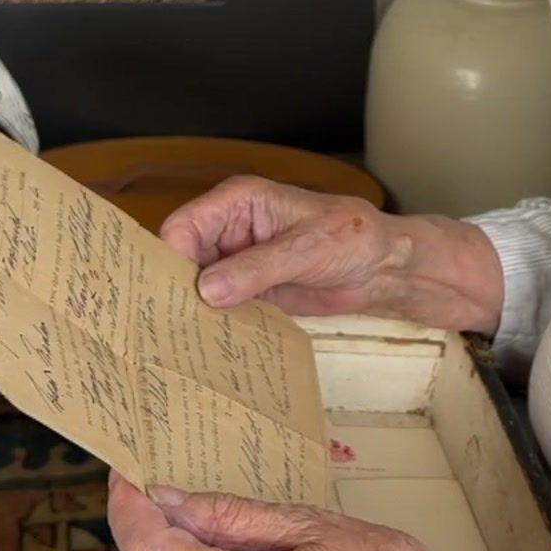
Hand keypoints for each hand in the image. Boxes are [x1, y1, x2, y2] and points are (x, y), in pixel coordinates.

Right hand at [158, 177, 503, 332]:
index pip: (182, 227)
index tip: (168, 299)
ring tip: (184, 346)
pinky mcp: (246, 290)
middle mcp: (228, 230)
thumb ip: (258, 268)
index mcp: (237, 202)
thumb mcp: (308, 248)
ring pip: (195, 287)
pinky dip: (214, 325)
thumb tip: (207, 289)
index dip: (170, 261)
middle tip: (167, 331)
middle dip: (175, 291)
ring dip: (193, 313)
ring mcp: (235, 262)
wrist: (384, 268)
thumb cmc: (354, 238)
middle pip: (180, 260)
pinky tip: (210, 348)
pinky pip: (217, 307)